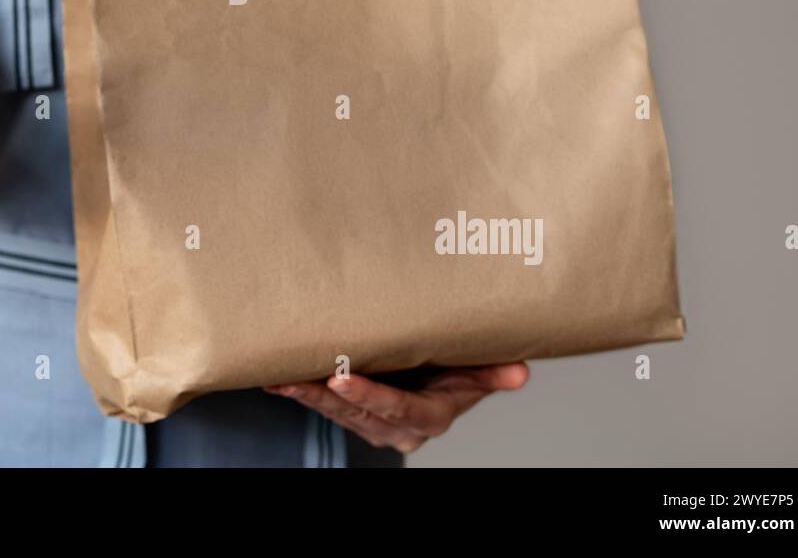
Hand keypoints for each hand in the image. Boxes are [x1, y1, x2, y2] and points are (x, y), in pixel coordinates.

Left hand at [265, 362, 528, 454]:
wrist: (439, 378)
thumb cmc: (456, 369)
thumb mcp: (478, 371)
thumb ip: (493, 372)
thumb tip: (520, 371)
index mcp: (429, 417)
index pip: (399, 409)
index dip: (371, 395)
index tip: (342, 377)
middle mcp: (398, 427)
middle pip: (360, 413)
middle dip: (327, 396)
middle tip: (299, 376)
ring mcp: (372, 423)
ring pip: (337, 412)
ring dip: (307, 395)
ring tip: (280, 378)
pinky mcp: (353, 413)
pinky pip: (325, 406)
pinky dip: (300, 392)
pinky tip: (277, 380)